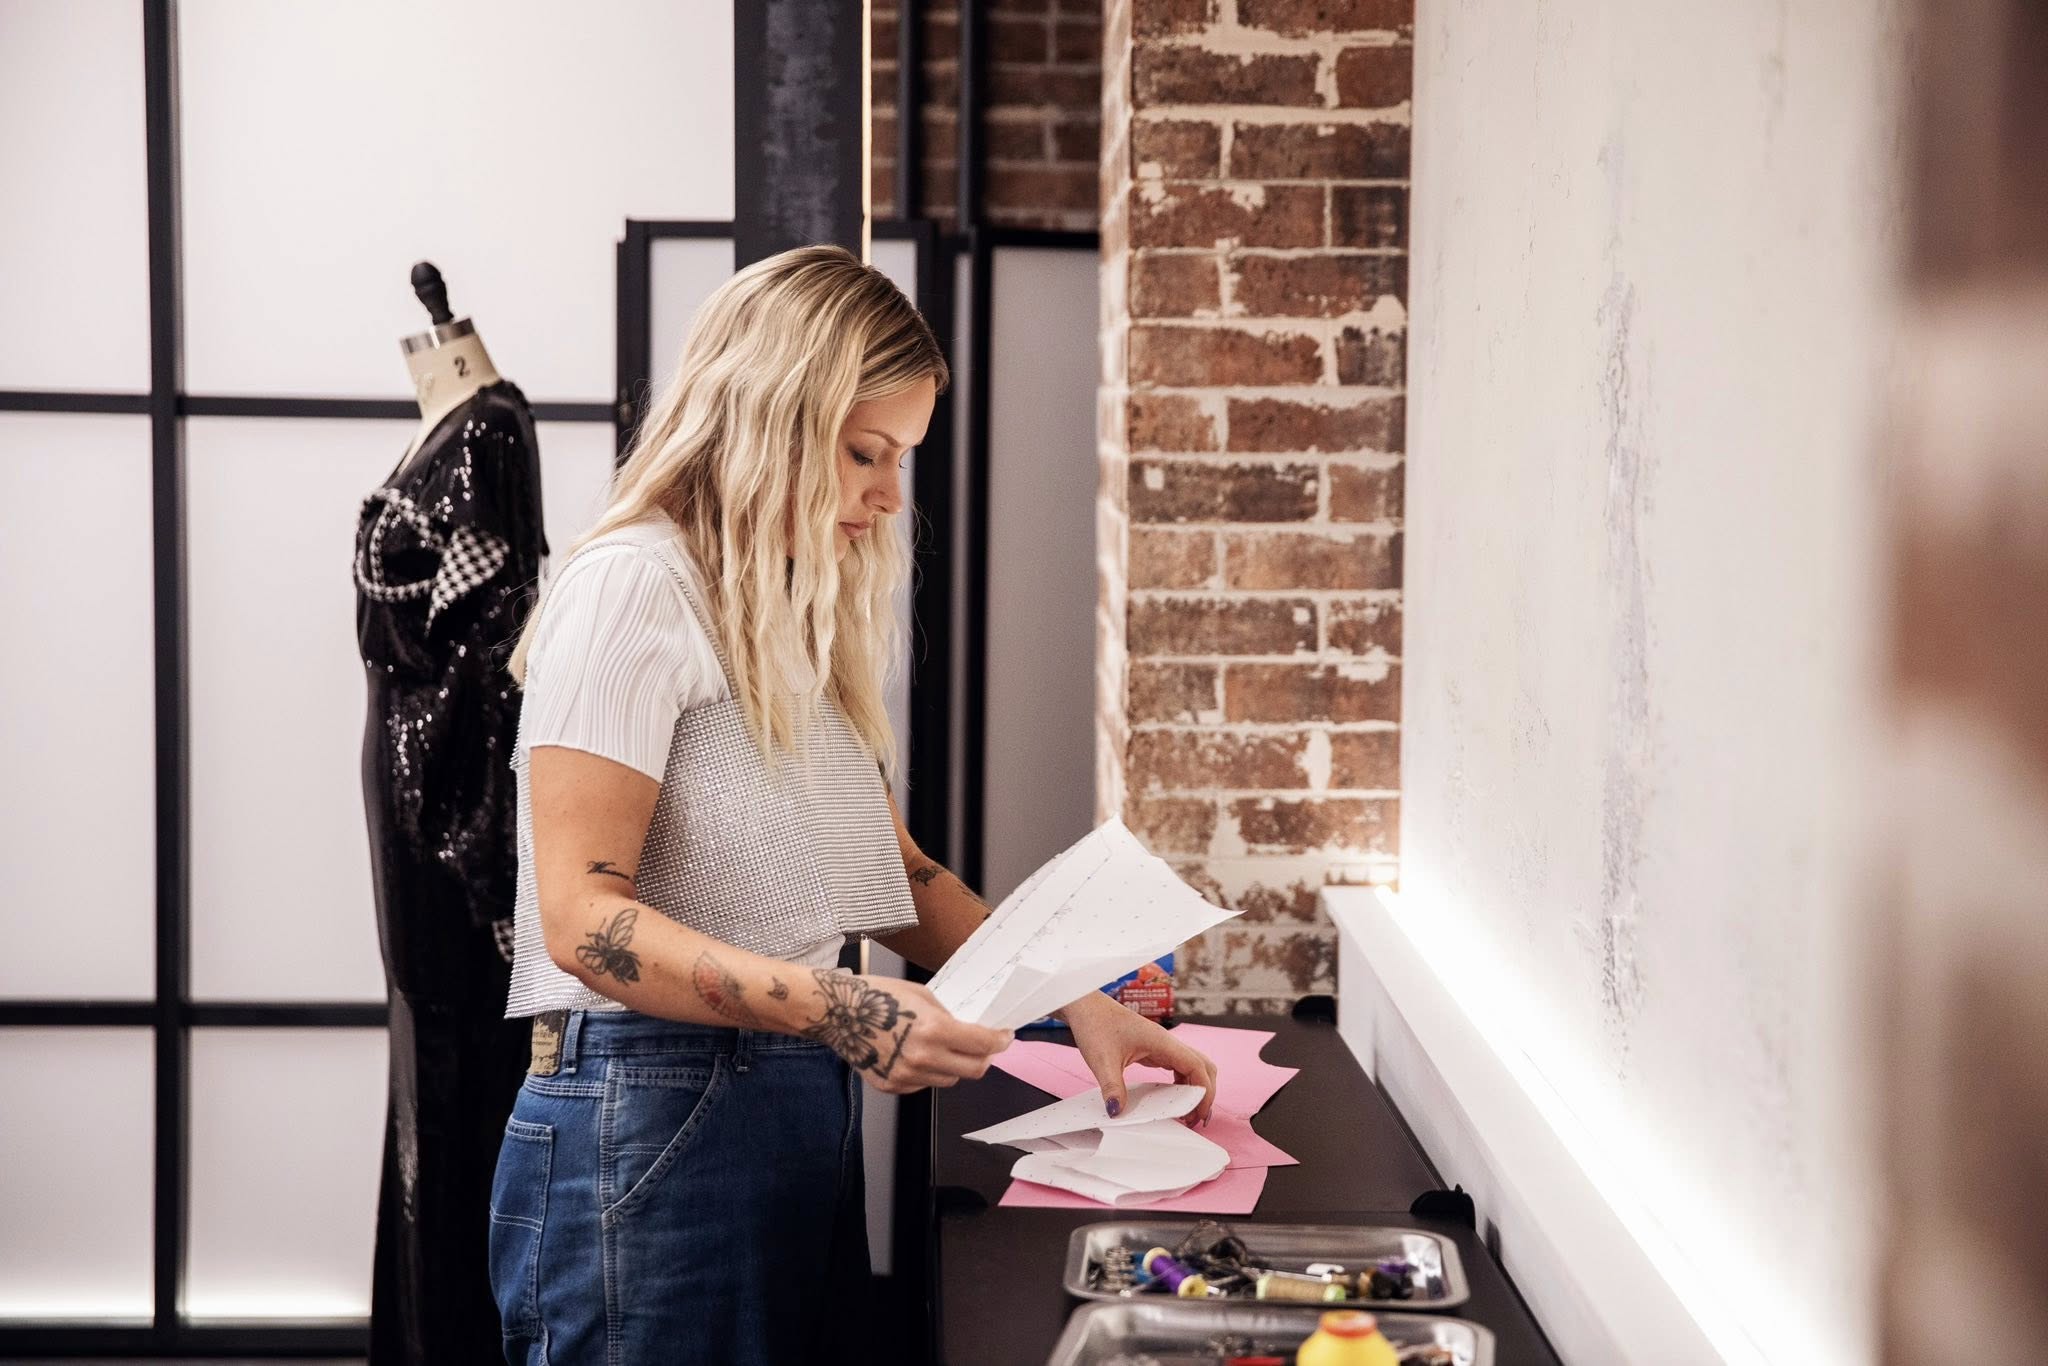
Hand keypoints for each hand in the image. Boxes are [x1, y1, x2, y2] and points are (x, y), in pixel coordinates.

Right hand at [795, 970, 1012, 1095]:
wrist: (836, 1012)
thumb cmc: (875, 995)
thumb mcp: (921, 994)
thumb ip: (947, 1015)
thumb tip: (968, 1028)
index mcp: (933, 1030)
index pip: (981, 1044)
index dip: (999, 1041)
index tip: (1005, 1038)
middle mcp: (922, 1057)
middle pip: (972, 1071)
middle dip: (983, 1059)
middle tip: (983, 1048)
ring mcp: (906, 1076)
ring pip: (948, 1081)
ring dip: (954, 1066)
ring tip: (941, 1048)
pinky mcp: (892, 1086)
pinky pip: (923, 1085)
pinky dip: (927, 1073)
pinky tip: (914, 1054)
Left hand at [1063, 993, 1218, 1125]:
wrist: (1085, 1006)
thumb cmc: (1095, 1024)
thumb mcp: (1102, 1060)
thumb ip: (1112, 1087)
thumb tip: (1117, 1112)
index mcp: (1162, 1042)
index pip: (1198, 1067)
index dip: (1205, 1092)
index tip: (1199, 1115)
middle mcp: (1167, 1043)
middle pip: (1203, 1066)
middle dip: (1205, 1093)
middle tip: (1195, 1118)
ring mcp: (1161, 1045)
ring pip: (1192, 1066)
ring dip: (1195, 1089)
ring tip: (1185, 1113)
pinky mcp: (1153, 1049)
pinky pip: (1177, 1067)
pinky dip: (1182, 1084)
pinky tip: (1172, 1098)